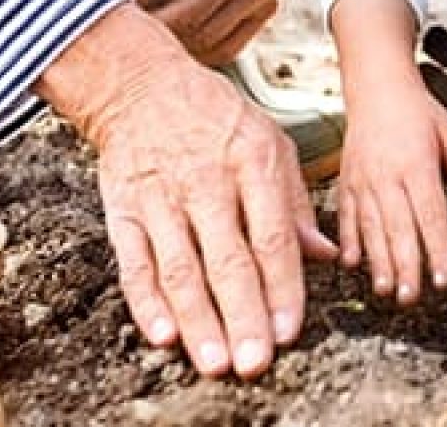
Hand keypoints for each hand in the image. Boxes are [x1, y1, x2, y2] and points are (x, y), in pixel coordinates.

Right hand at [36, 4, 337, 379]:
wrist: (140, 84)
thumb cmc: (215, 117)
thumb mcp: (269, 141)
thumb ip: (294, 201)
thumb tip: (323, 256)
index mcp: (252, 161)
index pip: (271, 235)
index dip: (282, 286)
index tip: (289, 330)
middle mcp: (207, 179)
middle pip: (228, 258)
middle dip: (243, 314)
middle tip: (254, 361)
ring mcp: (161, 196)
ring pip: (181, 267)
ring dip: (198, 319)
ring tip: (214, 360)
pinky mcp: (123, 208)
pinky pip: (134, 260)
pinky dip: (146, 300)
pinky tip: (163, 333)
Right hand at [336, 77, 446, 305]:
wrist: (377, 87)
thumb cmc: (419, 113)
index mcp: (418, 164)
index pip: (431, 215)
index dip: (438, 250)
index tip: (444, 278)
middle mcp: (388, 175)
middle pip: (399, 228)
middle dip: (406, 266)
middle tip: (411, 296)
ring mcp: (363, 180)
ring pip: (371, 228)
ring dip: (378, 262)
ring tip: (386, 289)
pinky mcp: (347, 182)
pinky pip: (347, 216)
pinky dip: (348, 241)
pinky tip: (351, 262)